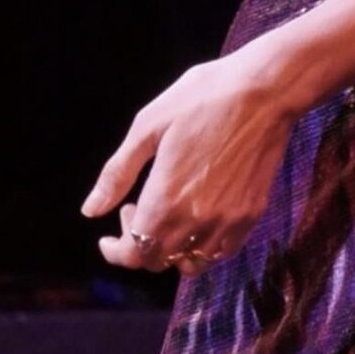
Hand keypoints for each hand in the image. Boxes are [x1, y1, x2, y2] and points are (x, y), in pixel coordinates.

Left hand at [80, 43, 293, 276]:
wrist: (264, 90)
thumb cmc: (202, 97)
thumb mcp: (148, 125)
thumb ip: (117, 174)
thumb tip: (90, 211)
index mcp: (166, 199)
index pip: (134, 253)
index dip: (116, 251)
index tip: (108, 236)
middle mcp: (197, 221)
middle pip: (159, 261)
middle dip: (139, 242)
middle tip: (138, 206)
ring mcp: (228, 221)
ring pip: (191, 263)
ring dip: (172, 248)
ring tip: (169, 213)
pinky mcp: (251, 214)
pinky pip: (223, 251)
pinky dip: (204, 246)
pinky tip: (199, 215)